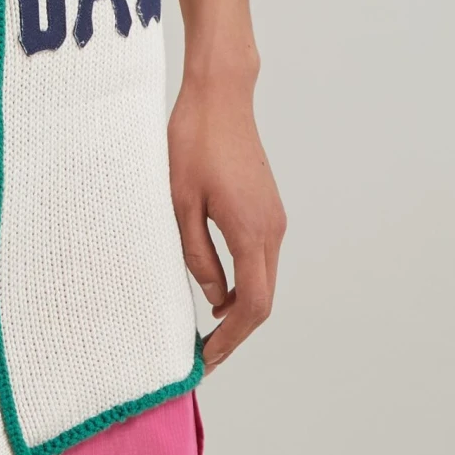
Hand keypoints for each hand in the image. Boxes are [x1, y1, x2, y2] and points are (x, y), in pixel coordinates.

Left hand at [168, 0, 286, 374]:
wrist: (220, 95)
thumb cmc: (193, 142)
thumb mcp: (180, 203)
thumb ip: (196, 255)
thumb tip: (213, 298)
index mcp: (252, 232)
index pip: (254, 306)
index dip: (232, 340)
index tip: (207, 360)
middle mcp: (273, 229)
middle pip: (264, 298)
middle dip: (236, 331)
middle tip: (204, 354)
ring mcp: (274, 216)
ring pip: (265, 278)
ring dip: (240, 306)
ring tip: (205, 328)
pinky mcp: (267, 205)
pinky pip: (261, 257)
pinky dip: (244, 281)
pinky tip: (216, 286)